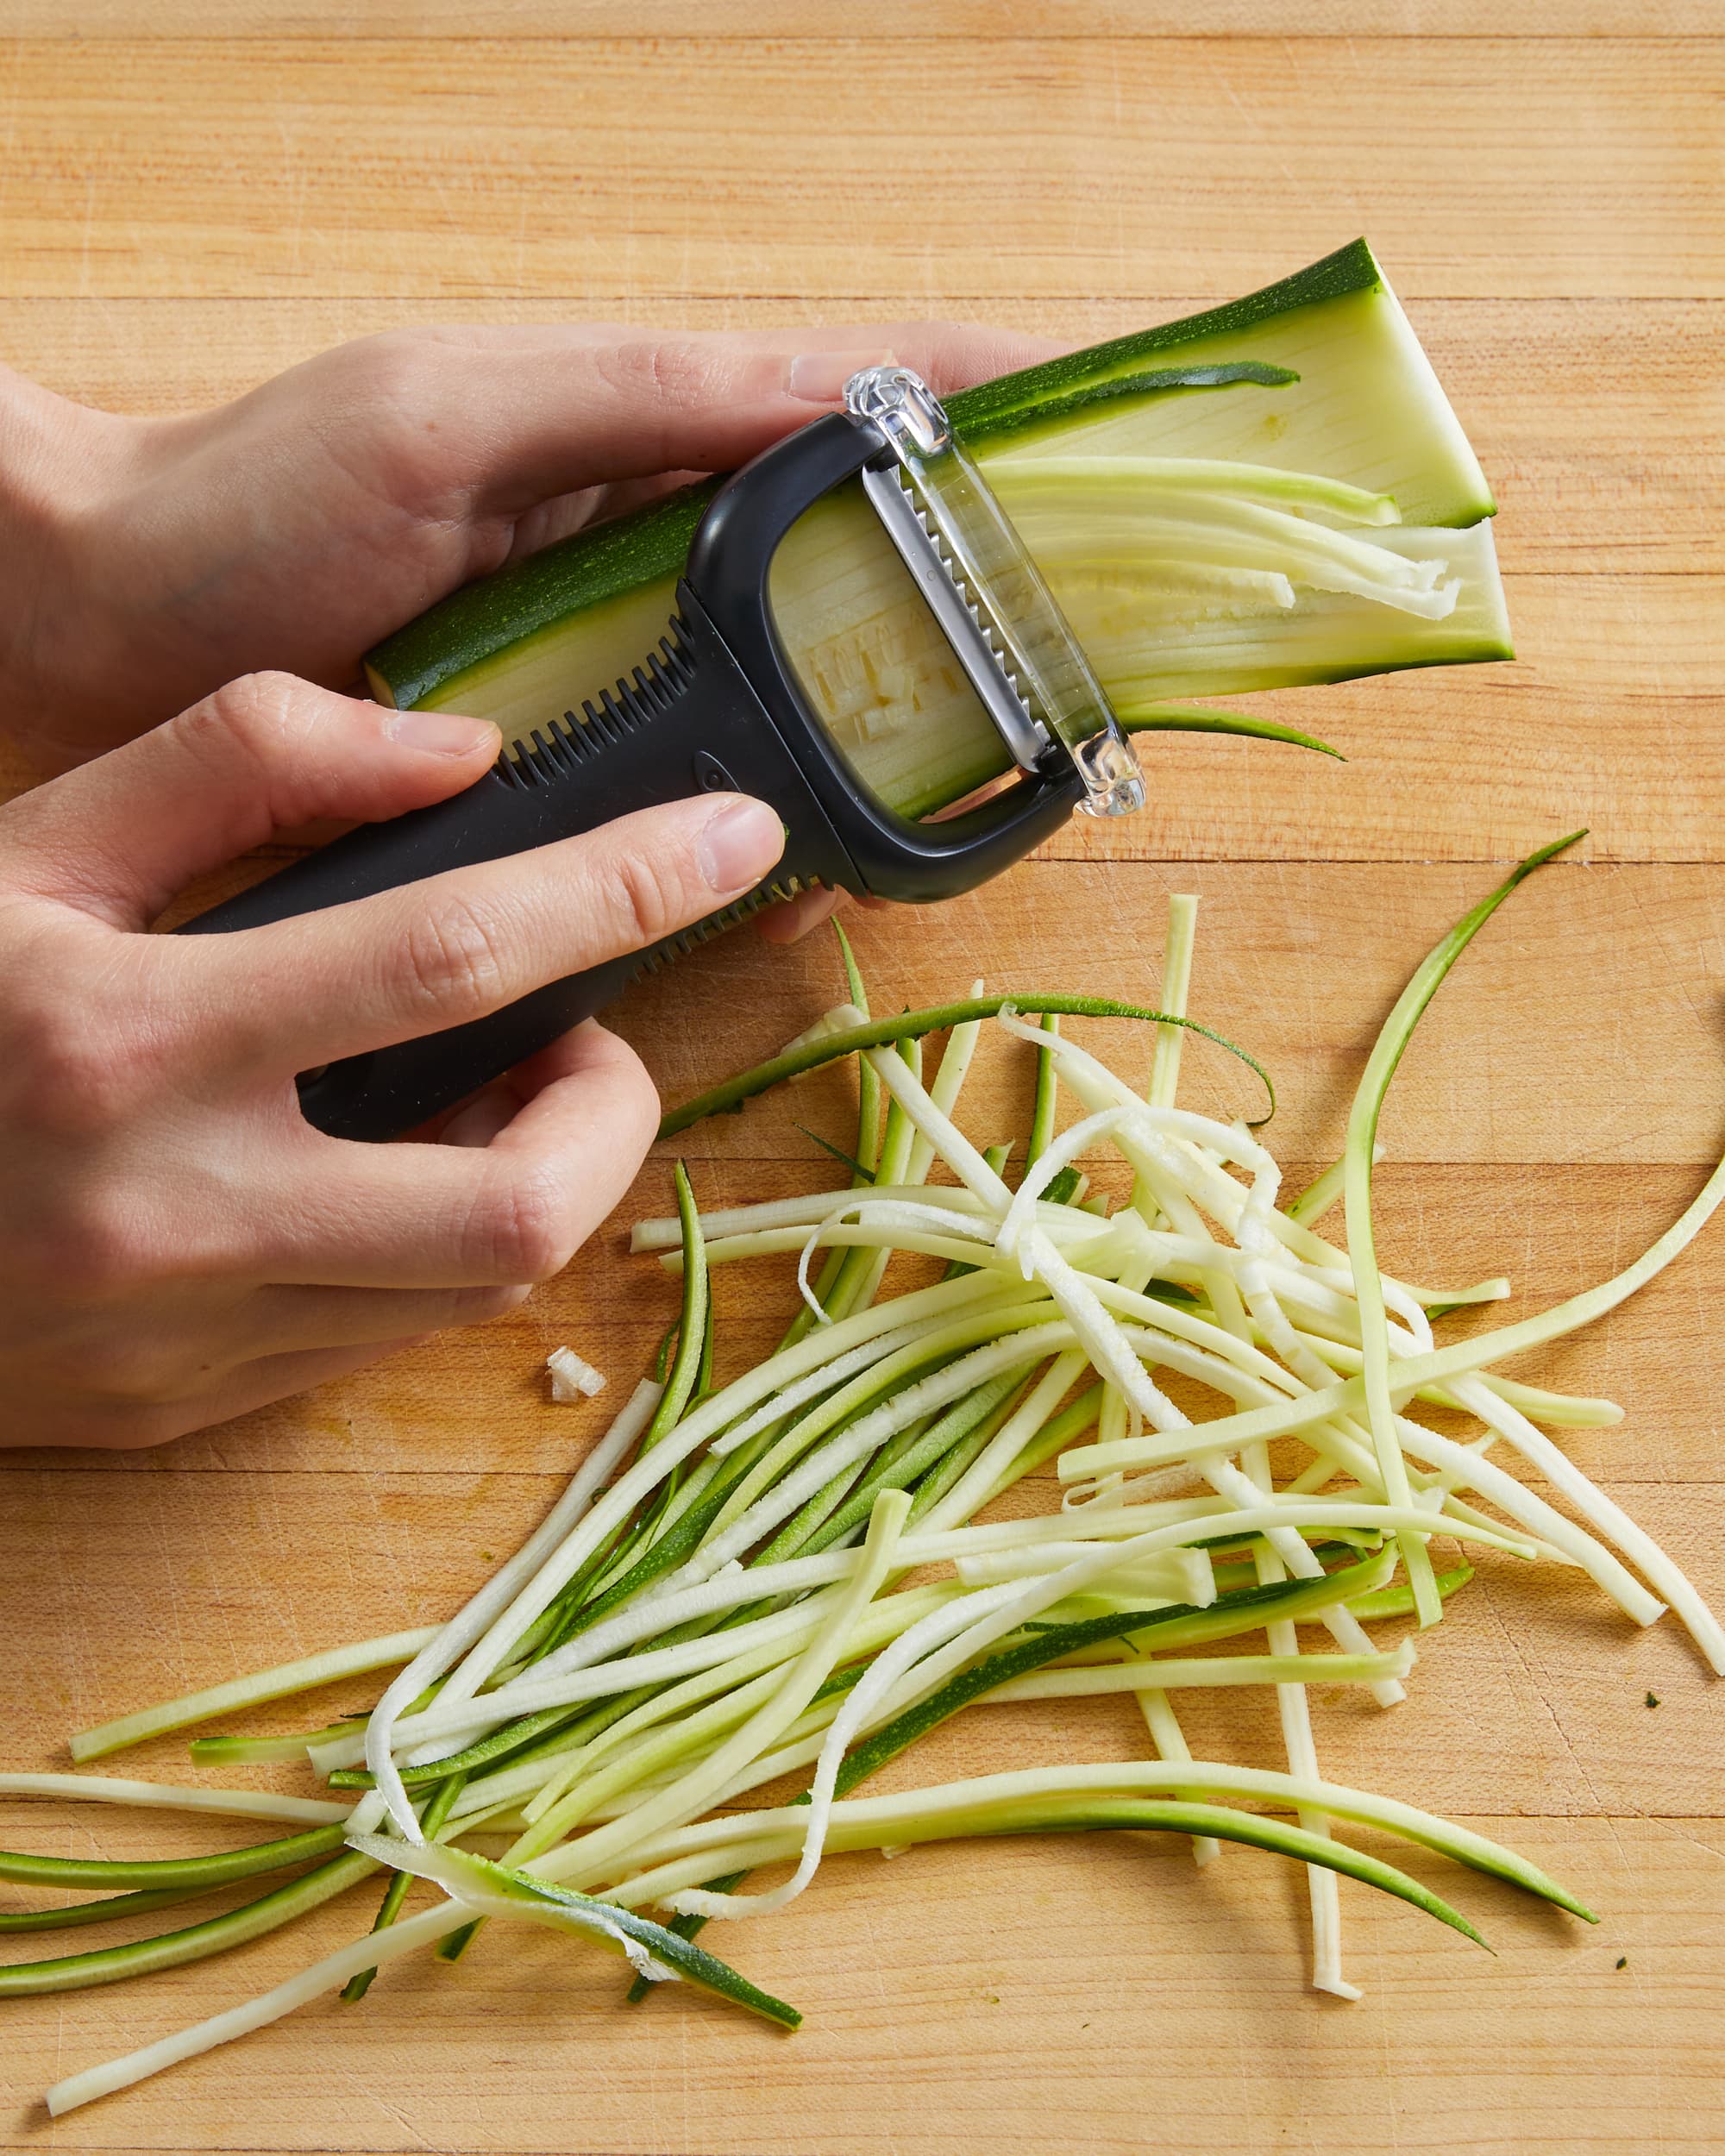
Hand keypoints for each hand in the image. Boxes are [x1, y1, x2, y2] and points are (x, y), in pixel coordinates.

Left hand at [0, 321, 1055, 774]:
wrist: (97, 630)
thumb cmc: (252, 498)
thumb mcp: (458, 418)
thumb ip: (645, 398)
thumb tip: (843, 389)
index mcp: (643, 421)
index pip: (861, 396)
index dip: (997, 416)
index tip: (1130, 437)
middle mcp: (650, 536)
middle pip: (864, 551)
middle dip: (981, 588)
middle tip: (1088, 647)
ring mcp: (614, 648)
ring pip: (800, 679)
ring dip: (891, 725)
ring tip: (980, 771)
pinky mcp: (568, 751)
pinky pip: (705, 780)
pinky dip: (771, 815)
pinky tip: (814, 866)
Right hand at [0, 672, 787, 1447]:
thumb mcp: (22, 840)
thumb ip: (233, 763)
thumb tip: (453, 751)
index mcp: (123, 1034)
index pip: (450, 953)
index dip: (626, 891)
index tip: (737, 837)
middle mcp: (169, 1212)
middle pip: (513, 1201)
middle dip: (612, 1113)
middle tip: (589, 1039)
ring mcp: (179, 1338)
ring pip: (467, 1288)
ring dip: (530, 1177)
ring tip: (483, 1090)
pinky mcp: (180, 1411)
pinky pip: (381, 1337)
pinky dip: (433, 1247)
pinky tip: (389, 1169)